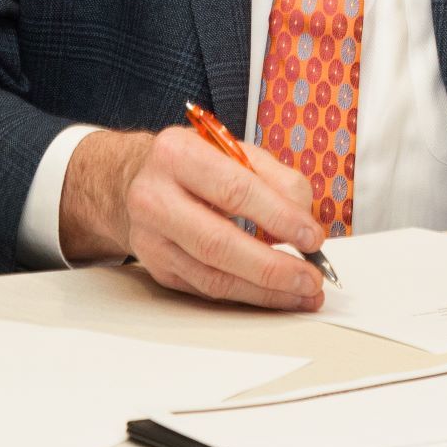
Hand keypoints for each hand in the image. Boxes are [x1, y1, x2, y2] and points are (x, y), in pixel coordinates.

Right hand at [62, 125, 326, 310]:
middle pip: (218, 243)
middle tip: (311, 278)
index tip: (312, 237)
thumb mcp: (235, 151)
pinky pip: (207, 289)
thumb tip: (304, 220)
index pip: (234, 191)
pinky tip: (274, 294)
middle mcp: (154, 197)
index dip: (279, 218)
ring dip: (265, 291)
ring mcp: (150, 238)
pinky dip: (247, 295)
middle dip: (273, 267)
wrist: (134, 181)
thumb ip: (276, 179)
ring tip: (302, 293)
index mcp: (177, 155)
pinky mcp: (156, 267)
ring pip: (213, 277)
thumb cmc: (194, 165)